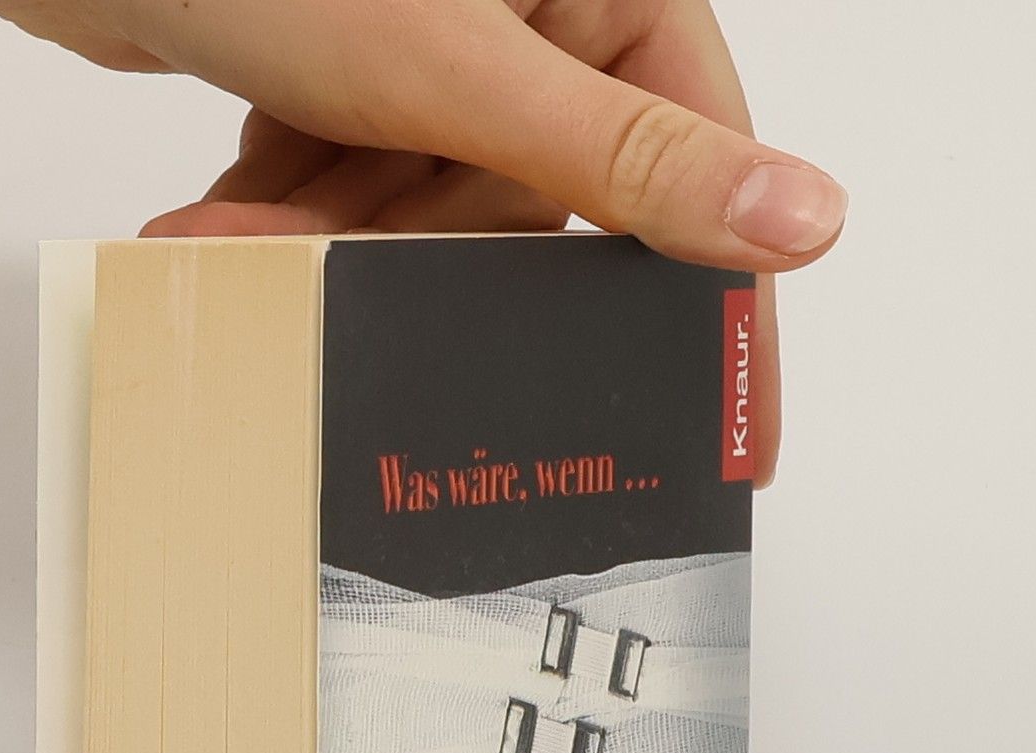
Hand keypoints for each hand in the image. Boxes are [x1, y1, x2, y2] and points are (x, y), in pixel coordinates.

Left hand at [0, 0, 841, 482]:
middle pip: (541, 208)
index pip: (698, 161)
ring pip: (435, 212)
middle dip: (432, 255)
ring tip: (245, 220)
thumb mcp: (464, 70)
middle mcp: (543, 9)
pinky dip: (298, 208)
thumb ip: (627, 159)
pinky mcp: (359, 72)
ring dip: (338, 237)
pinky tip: (231, 198)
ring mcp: (444, 42)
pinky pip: (365, 189)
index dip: (712, 297)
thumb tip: (804, 221)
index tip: (729, 428)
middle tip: (362, 281)